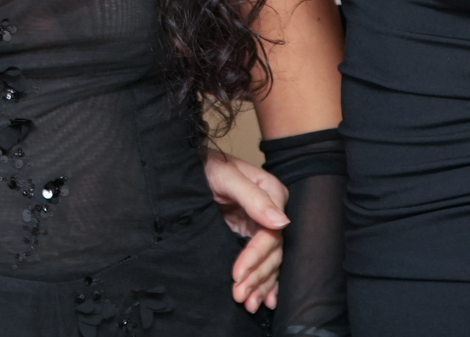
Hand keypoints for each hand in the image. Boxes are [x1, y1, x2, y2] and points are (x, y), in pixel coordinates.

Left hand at [205, 148, 288, 312]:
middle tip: (239, 295)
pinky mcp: (248, 234)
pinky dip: (263, 281)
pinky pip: (261, 261)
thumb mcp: (225, 176)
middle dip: (257, 276)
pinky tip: (263, 300)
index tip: (237, 273)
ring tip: (248, 304)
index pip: (270, 233)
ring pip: (269, 260)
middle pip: (272, 251)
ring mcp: (259, 224)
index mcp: (271, 193)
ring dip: (260, 284)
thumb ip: (252, 196)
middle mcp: (270, 211)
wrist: (187, 166)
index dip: (256, 256)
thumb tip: (281, 221)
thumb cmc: (205, 165)